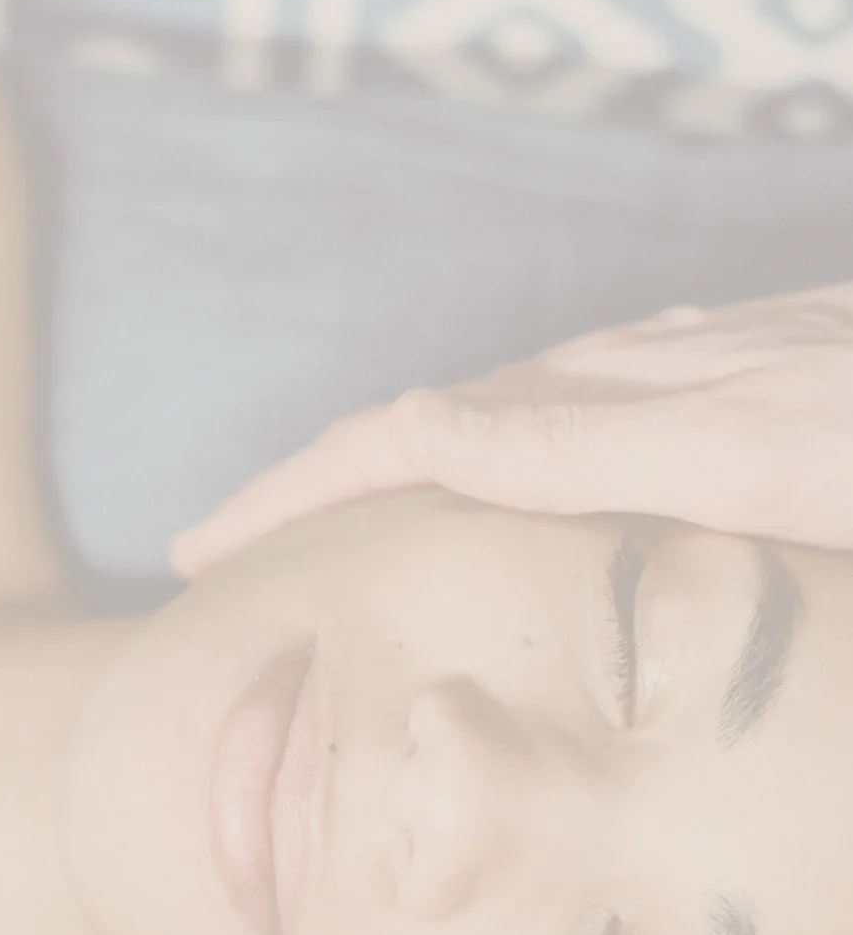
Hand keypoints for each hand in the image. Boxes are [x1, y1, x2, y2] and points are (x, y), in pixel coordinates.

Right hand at [170, 285, 852, 572]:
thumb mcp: (732, 454)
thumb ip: (574, 442)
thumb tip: (410, 430)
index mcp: (604, 406)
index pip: (404, 441)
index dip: (293, 494)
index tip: (202, 553)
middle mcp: (622, 384)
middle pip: (427, 428)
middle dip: (312, 486)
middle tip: (223, 551)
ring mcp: (668, 381)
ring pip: (490, 426)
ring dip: (386, 477)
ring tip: (319, 532)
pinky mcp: (714, 393)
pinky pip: (559, 427)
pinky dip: (483, 467)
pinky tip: (493, 492)